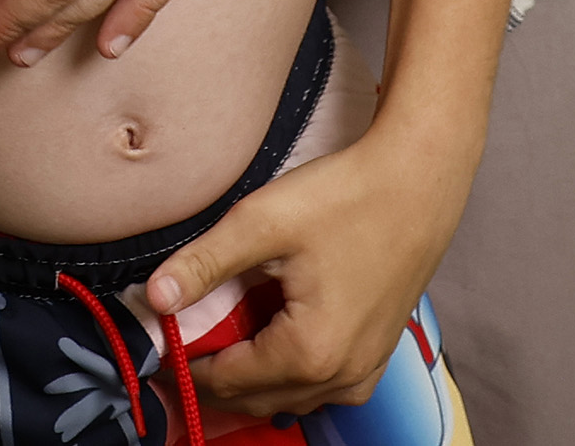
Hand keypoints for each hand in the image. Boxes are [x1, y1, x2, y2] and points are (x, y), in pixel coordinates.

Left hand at [144, 118, 476, 426]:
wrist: (419, 179)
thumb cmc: (349, 196)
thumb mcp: (263, 222)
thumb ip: (203, 264)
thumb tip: (155, 297)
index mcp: (309, 352)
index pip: (225, 381)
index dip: (183, 364)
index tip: (158, 342)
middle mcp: (340, 376)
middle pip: (254, 397)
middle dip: (213, 375)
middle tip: (180, 339)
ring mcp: (364, 371)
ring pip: (286, 396)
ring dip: (249, 374)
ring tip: (220, 331)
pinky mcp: (376, 356)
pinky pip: (319, 385)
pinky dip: (285, 370)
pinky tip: (269, 332)